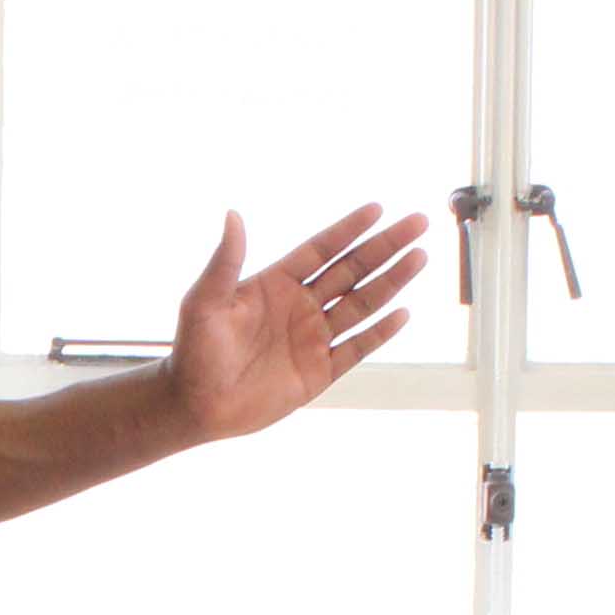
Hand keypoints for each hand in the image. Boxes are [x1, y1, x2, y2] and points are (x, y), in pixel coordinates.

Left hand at [169, 202, 433, 444]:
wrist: (194, 404)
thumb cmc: (194, 349)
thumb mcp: (204, 301)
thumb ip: (224, 261)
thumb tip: (232, 214)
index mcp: (276, 283)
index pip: (321, 249)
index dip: (349, 229)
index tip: (378, 209)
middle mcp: (300, 306)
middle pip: (352, 270)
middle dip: (385, 247)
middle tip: (418, 223)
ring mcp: (313, 338)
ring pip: (362, 305)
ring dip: (391, 282)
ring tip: (420, 256)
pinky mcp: (319, 372)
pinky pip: (356, 349)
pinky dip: (379, 333)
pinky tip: (402, 313)